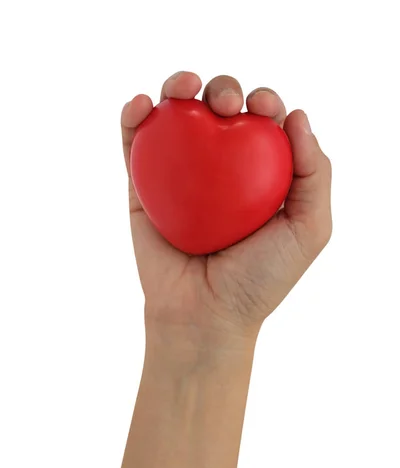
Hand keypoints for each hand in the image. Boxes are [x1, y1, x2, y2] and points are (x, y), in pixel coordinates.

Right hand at [121, 72, 331, 340]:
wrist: (204, 317)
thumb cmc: (259, 280)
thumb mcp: (309, 230)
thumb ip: (315, 173)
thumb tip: (297, 115)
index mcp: (256, 176)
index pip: (262, 124)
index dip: (265, 102)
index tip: (263, 107)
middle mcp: (218, 171)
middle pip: (219, 111)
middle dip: (225, 90)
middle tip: (226, 106)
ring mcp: (179, 177)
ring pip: (176, 117)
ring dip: (179, 87)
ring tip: (185, 88)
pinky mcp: (143, 188)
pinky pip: (135, 145)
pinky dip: (133, 116)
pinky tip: (143, 105)